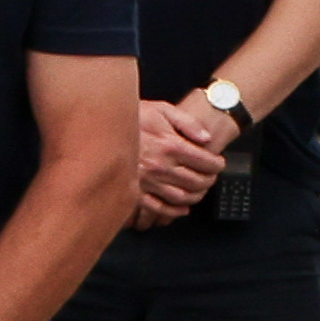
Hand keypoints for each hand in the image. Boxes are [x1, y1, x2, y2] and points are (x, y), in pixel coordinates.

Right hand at [130, 92, 236, 224]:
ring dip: (196, 196)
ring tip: (200, 190)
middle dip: (210, 180)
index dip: (217, 164)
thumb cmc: (130, 116)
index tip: (219, 163)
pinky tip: (182, 208)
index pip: (205, 162)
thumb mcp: (161, 109)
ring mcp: (147, 181)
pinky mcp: (135, 190)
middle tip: (211, 176)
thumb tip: (207, 139)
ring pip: (182, 197)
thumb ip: (187, 122)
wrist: (100, 125)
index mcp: (169, 145)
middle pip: (197, 181)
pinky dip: (174, 211)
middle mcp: (160, 166)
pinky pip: (159, 208)